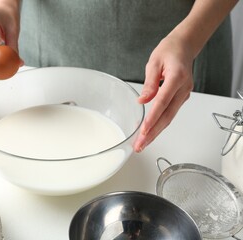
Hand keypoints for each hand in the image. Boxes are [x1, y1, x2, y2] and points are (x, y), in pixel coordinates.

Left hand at [133, 35, 193, 151]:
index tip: (143, 130)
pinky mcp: (181, 97)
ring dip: (156, 132)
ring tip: (142, 144)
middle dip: (153, 133)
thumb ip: (149, 83)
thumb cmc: (169, 51)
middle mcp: (183, 89)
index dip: (152, 118)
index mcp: (177, 78)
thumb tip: (143, 100)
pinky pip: (170, 113)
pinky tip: (150, 132)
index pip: (162, 102)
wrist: (184, 46)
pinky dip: (160, 124)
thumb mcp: (154, 62)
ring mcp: (184, 94)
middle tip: (140, 145)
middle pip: (167, 116)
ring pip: (169, 118)